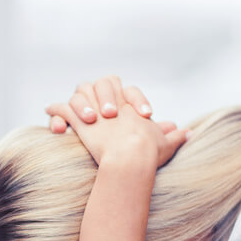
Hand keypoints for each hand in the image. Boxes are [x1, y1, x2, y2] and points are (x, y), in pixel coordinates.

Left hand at [45, 80, 188, 168]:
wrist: (132, 157)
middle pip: (100, 84)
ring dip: (79, 103)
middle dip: (99, 94)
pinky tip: (50, 111)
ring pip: (81, 93)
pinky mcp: (79, 121)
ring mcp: (95, 111)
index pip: (122, 89)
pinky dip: (56, 111)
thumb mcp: (166, 143)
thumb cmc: (149, 153)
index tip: (122, 114)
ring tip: (81, 115)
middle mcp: (111, 103)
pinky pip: (62, 109)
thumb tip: (190, 133)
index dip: (120, 98)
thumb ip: (176, 136)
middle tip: (103, 113)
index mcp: (129, 106)